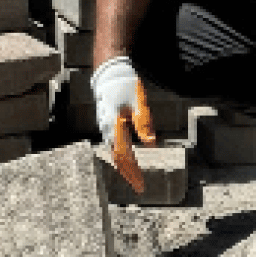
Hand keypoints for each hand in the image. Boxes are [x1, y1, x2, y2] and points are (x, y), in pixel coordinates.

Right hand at [91, 56, 155, 191]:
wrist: (109, 71)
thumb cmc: (125, 84)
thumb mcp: (139, 102)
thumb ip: (144, 123)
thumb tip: (151, 144)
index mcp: (115, 125)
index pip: (124, 156)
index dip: (132, 172)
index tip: (140, 184)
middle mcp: (107, 128)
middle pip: (118, 157)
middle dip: (128, 172)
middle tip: (139, 185)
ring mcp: (105, 125)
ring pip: (114, 150)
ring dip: (124, 164)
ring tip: (134, 176)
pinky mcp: (107, 122)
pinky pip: (113, 143)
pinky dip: (121, 154)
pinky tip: (127, 158)